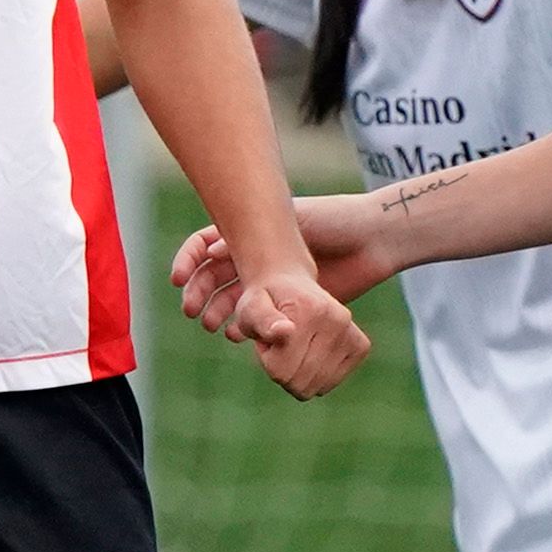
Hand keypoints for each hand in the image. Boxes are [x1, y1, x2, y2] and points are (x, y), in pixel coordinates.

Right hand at [172, 192, 391, 334]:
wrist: (373, 238)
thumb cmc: (334, 219)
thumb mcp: (294, 216)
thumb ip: (260, 232)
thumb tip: (214, 249)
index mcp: (253, 232)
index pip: (206, 246)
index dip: (188, 261)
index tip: (178, 278)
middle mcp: (259, 256)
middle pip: (215, 277)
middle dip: (200, 293)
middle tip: (192, 312)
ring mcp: (274, 282)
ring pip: (235, 299)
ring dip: (220, 313)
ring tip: (213, 327)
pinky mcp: (293, 304)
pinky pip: (263, 319)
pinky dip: (249, 327)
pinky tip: (241, 334)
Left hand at [231, 267, 371, 399]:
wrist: (289, 282)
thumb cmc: (265, 301)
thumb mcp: (251, 308)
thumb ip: (262, 320)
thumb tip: (284, 331)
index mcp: (308, 310)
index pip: (281, 371)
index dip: (268, 361)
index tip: (267, 340)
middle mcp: (336, 319)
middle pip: (300, 382)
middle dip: (283, 369)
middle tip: (280, 344)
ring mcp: (350, 332)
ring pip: (317, 387)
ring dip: (299, 373)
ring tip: (294, 346)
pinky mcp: (361, 345)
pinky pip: (332, 383)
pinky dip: (318, 376)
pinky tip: (312, 352)